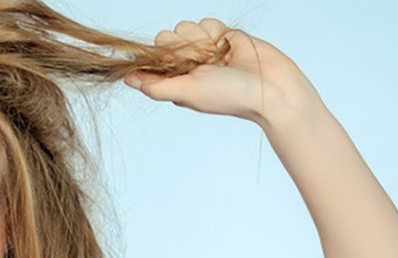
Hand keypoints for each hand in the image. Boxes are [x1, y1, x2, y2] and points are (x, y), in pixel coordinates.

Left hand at [124, 18, 317, 126]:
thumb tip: (126, 79)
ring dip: (201, 39)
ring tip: (218, 57)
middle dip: (183, 47)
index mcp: (173, 80)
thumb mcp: (186, 92)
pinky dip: (216, 31)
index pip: (151, 58)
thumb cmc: (229, 95)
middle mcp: (185, 65)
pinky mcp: (221, 35)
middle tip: (203, 63)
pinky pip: (206, 21)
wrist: (271, 86)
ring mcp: (203, 49)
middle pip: (165, 38)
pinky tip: (227, 46)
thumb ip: (155, 86)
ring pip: (185, 27)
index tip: (180, 66)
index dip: (162, 57)